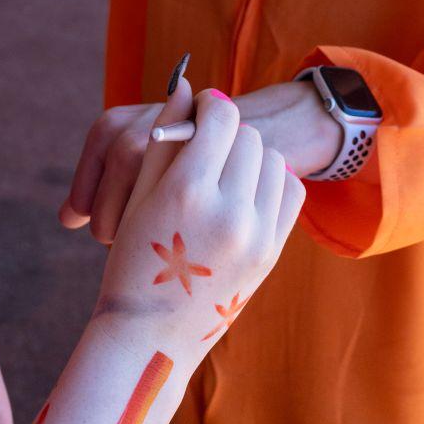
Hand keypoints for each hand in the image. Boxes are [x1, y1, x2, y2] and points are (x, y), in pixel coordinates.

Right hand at [92, 77, 304, 357]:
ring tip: (223, 175)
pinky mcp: (272, 252)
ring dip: (250, 157)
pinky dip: (271, 184)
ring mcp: (256, 234)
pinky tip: (244, 195)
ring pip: (271, 160)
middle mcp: (228, 210)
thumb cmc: (134, 260)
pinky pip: (290, 192)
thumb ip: (165, 135)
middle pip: (247, 136)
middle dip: (227, 134)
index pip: (221, 117)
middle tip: (207, 148)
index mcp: (188, 191)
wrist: (150, 338)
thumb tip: (186, 85)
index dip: (211, 106)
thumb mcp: (139, 195)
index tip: (201, 112)